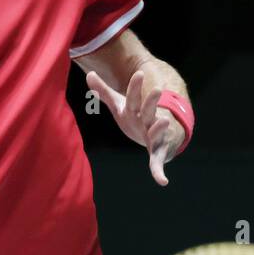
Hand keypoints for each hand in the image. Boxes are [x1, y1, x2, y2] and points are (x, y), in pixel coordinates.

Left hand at [85, 69, 185, 186]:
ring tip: (164, 121)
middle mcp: (147, 120)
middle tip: (158, 90)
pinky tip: (162, 182)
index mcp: (136, 110)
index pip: (134, 97)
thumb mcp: (119, 105)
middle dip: (152, 101)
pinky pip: (157, 162)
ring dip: (159, 128)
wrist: (159, 134)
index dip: (135, 86)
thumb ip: (104, 91)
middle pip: (149, 110)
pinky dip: (158, 171)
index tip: (139, 72)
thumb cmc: (136, 117)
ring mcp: (154, 135)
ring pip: (157, 131)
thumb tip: (89, 74)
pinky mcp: (158, 151)